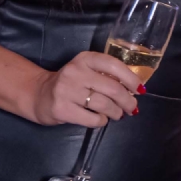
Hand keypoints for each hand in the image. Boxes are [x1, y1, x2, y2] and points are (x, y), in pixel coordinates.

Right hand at [29, 51, 143, 125]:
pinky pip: (93, 119)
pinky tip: (99, 119)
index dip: (131, 79)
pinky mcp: (62, 109)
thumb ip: (106, 75)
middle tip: (132, 108)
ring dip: (116, 112)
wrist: (40, 95)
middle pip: (113, 88)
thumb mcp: (86, 71)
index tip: (140, 90)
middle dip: (127, 101)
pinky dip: (101, 121)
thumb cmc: (71, 84)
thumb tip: (135, 90)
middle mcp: (75, 72)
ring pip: (104, 105)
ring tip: (117, 114)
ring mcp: (67, 91)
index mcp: (85, 59)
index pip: (113, 65)